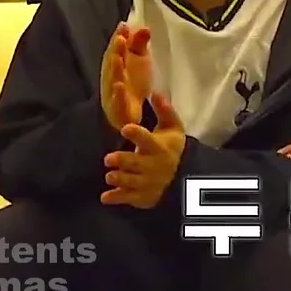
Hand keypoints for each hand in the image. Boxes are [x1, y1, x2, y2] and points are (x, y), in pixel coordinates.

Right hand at [100, 23, 151, 129]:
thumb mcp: (140, 60)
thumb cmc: (134, 83)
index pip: (117, 49)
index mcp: (117, 64)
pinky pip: (117, 103)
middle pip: (113, 63)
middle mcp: (111, 78)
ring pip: (113, 81)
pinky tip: (119, 86)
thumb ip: (140, 44)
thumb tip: (144, 27)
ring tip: (118, 58)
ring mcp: (112, 94)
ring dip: (115, 69)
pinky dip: (118, 95)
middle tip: (121, 38)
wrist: (129, 115)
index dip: (119, 37)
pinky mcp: (117, 111)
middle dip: (116, 50)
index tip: (125, 26)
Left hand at [101, 92, 185, 208]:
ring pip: (131, 181)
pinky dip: (116, 198)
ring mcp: (148, 182)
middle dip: (123, 160)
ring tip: (109, 176)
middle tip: (109, 158)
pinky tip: (105, 197)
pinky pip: (128, 198)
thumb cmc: (173, 148)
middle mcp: (153, 165)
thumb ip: (164, 110)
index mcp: (159, 147)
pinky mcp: (143, 196)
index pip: (147, 139)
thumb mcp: (173, 128)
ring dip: (120, 179)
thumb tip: (154, 91)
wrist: (185, 178)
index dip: (136, 134)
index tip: (125, 128)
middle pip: (136, 162)